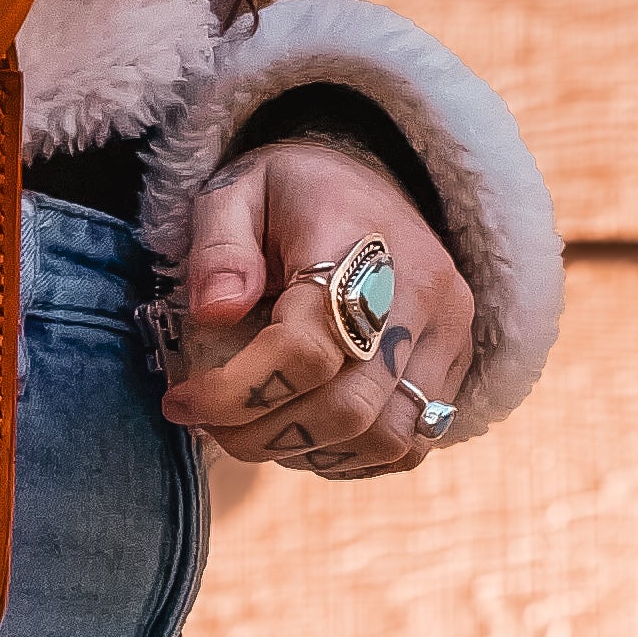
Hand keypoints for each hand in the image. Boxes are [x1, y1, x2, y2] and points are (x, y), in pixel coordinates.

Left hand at [160, 139, 473, 478]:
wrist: (369, 180)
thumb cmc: (292, 191)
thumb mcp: (237, 191)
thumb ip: (219, 247)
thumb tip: (214, 312)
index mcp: (360, 242)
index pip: (305, 349)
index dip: (236, 392)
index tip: (181, 400)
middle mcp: (422, 292)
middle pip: (349, 407)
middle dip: (263, 435)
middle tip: (208, 426)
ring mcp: (449, 331)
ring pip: (387, 438)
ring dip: (306, 452)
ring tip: (252, 430)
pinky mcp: (456, 361)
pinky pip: (412, 442)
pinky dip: (350, 456)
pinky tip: (301, 434)